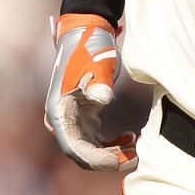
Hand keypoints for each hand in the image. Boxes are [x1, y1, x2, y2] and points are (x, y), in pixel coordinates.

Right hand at [43, 13, 137, 171]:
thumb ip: (100, 82)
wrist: (88, 33)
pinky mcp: (82, 117)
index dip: (98, 160)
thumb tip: (102, 99)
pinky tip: (130, 137)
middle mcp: (61, 120)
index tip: (122, 160)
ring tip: (135, 148)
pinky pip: (94, 142)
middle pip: (82, 154)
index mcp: (59, 112)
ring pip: (89, 150)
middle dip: (108, 161)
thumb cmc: (91, 49)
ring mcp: (71, 119)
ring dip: (111, 154)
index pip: (75, 149)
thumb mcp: (98, 64)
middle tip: (135, 157)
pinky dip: (111, 145)